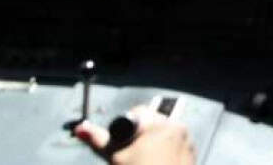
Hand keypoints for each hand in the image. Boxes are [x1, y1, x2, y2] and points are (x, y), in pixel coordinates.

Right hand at [73, 106, 194, 164]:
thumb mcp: (115, 156)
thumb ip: (97, 139)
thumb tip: (80, 128)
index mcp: (159, 124)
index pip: (137, 112)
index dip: (126, 127)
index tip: (125, 141)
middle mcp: (176, 128)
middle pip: (151, 121)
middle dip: (140, 134)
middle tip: (133, 153)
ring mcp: (186, 141)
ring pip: (162, 133)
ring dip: (152, 142)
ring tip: (145, 161)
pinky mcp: (191, 154)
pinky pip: (174, 145)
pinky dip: (165, 151)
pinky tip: (156, 163)